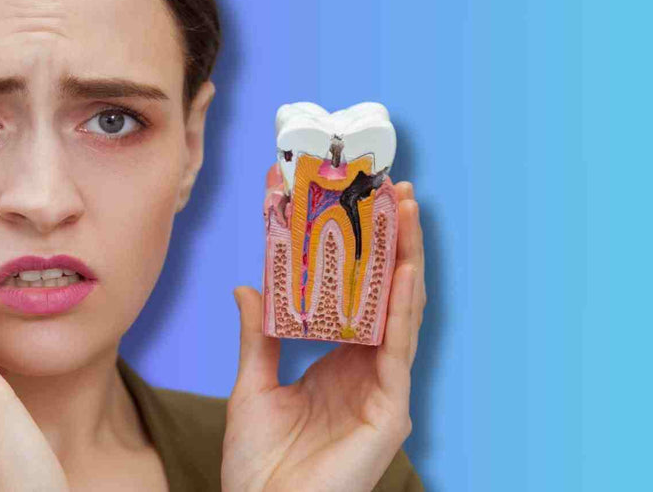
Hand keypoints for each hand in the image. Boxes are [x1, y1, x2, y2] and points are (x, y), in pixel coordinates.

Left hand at [222, 166, 426, 491]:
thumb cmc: (260, 467)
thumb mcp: (252, 388)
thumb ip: (257, 338)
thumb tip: (247, 287)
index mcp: (340, 365)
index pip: (354, 296)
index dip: (356, 251)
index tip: (348, 204)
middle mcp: (368, 371)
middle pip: (385, 294)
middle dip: (392, 241)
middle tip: (391, 189)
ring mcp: (383, 389)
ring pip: (401, 311)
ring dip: (405, 258)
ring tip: (404, 209)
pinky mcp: (391, 409)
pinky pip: (398, 347)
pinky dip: (402, 305)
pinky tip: (404, 268)